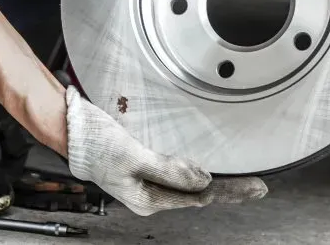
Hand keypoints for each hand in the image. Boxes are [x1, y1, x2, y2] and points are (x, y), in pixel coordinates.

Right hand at [64, 87, 267, 215]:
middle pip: (198, 194)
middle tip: (257, 188)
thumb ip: (169, 169)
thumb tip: (202, 180)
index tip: (254, 188)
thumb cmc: (95, 144)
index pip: (199, 197)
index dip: (229, 192)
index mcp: (148, 199)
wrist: (71, 130)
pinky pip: (177, 174)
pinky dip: (195, 173)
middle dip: (228, 191)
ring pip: (189, 185)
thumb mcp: (134, 156)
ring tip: (241, 186)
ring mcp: (147, 182)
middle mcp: (149, 194)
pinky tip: (206, 175)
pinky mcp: (145, 167)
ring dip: (214, 184)